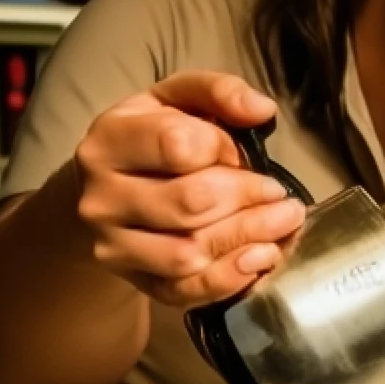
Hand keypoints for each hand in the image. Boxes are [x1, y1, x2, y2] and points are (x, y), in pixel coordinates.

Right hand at [73, 70, 305, 307]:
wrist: (106, 194)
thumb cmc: (152, 141)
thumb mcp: (177, 100)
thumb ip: (219, 93)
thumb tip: (261, 109)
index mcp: (110, 140)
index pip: (177, 145)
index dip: (223, 148)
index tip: (240, 152)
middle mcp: (102, 198)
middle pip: (191, 203)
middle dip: (248, 197)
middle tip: (279, 193)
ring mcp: (114, 246)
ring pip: (191, 252)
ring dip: (249, 238)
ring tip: (282, 222)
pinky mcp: (136, 282)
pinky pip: (188, 290)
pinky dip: (233, 277)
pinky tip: (261, 256)